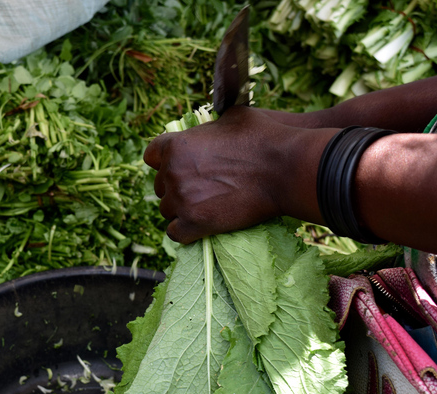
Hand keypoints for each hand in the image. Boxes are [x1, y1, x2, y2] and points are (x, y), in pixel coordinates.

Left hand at [145, 107, 332, 243]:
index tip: (178, 167)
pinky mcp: (194, 222)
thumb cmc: (262, 137)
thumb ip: (207, 128)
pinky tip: (198, 227)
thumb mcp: (230, 117)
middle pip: (160, 186)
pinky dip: (185, 231)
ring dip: (181, 210)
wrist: (284, 168)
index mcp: (175, 145)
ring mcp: (181, 199)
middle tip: (199, 190)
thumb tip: (206, 131)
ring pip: (167, 210)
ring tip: (204, 207)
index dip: (164, 161)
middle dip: (176, 187)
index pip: (151, 156)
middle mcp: (172, 172)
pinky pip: (175, 233)